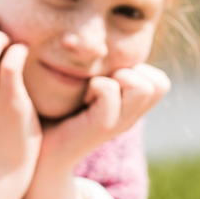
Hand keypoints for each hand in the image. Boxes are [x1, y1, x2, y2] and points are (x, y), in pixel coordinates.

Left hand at [21, 63, 168, 198]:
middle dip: (130, 72)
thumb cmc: (54, 116)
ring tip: (92, 90)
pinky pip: (109, 89)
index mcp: (130, 108)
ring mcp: (119, 123)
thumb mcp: (83, 89)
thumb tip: (94, 45)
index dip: (137, 71)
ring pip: (143, 87)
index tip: (106, 79)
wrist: (39, 153)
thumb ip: (98, 71)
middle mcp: (130, 117)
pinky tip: (81, 98)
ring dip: (116, 77)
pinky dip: (95, 85)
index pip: (160, 81)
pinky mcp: (101, 126)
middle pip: (159, 84)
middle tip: (101, 84)